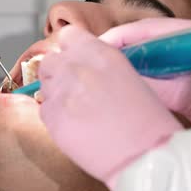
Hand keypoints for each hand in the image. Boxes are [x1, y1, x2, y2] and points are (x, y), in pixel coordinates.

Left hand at [38, 26, 182, 188]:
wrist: (144, 155)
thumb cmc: (146, 122)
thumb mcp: (130, 77)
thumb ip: (102, 65)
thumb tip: (86, 66)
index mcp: (100, 53)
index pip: (69, 35)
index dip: (70, 49)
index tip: (74, 60)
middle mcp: (77, 67)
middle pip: (49, 61)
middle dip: (58, 73)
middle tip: (73, 89)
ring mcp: (61, 91)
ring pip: (44, 85)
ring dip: (56, 94)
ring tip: (78, 111)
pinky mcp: (52, 117)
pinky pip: (44, 110)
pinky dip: (55, 117)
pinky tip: (75, 126)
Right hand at [100, 18, 190, 173]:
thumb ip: (157, 85)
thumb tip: (119, 79)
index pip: (146, 29)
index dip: (117, 39)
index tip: (92, 51)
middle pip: (146, 38)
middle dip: (118, 50)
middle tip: (90, 63)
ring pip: (152, 52)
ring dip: (130, 63)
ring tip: (103, 74)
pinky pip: (163, 66)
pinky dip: (145, 74)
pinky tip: (129, 84)